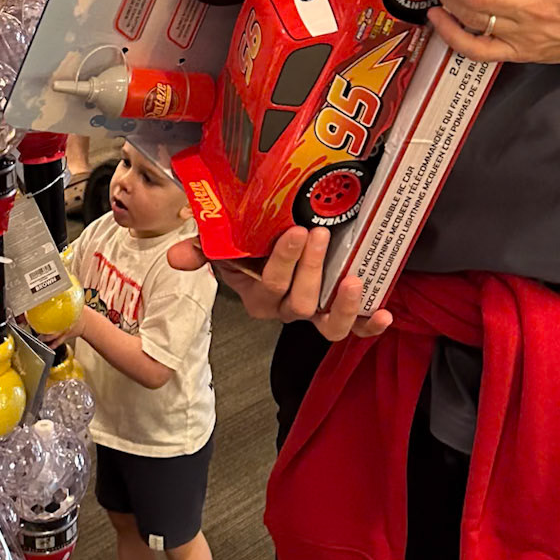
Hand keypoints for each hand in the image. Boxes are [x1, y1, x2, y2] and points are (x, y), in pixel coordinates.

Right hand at [167, 226, 391, 340]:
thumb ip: (203, 248)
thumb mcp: (225, 242)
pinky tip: (384, 314)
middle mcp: (286, 309)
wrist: (280, 242)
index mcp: (259, 296)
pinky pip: (354, 328)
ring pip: (326, 326)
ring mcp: (315, 312)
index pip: (269, 287)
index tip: (294, 231)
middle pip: (299, 303)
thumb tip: (175, 257)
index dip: (283, 264)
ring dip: (341, 306)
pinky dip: (369, 324)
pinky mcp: (338, 312)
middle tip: (318, 234)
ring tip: (352, 281)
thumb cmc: (254, 242)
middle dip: (310, 269)